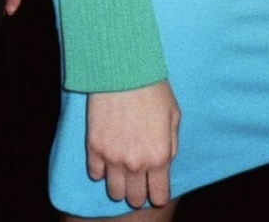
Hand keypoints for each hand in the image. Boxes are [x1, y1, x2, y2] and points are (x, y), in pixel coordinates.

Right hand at [87, 80, 179, 208]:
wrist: (123, 69)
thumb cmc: (152, 88)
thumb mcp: (173, 116)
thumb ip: (171, 145)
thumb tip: (164, 161)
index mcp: (159, 157)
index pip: (159, 196)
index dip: (158, 192)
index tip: (155, 184)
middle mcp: (136, 163)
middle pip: (135, 198)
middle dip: (138, 190)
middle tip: (137, 176)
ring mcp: (112, 157)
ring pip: (114, 192)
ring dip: (119, 183)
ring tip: (121, 169)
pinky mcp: (94, 147)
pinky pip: (95, 174)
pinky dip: (101, 169)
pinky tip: (107, 156)